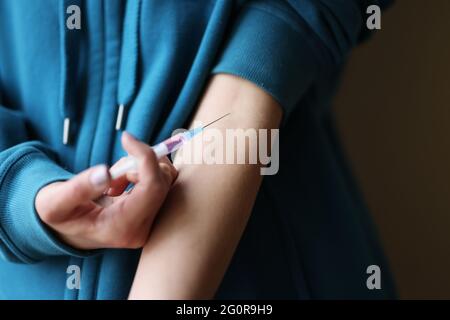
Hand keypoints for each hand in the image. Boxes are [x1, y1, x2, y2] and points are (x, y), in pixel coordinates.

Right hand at [35, 132, 177, 249]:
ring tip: (113, 178)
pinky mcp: (152, 212)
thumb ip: (78, 189)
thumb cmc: (59, 215)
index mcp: (123, 228)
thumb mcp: (55, 203)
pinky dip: (143, 172)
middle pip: (162, 182)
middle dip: (139, 163)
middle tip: (112, 169)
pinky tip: (121, 182)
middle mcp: (142, 228)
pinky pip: (160, 181)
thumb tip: (105, 173)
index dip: (145, 157)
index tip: (126, 138)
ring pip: (164, 179)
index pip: (152, 188)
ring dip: (140, 167)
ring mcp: (150, 221)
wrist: (68, 229)